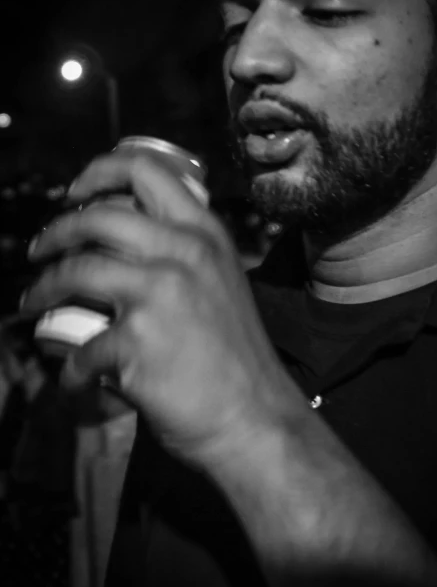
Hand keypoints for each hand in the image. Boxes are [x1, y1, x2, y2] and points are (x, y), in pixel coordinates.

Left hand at [21, 152, 301, 463]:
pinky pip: (83, 347)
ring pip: (77, 270)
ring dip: (43, 287)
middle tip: (40, 249)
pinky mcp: (139, 339)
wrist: (255, 417)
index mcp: (206, 233)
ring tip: (32, 302)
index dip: (99, 172)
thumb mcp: (221, 283)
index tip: (75, 193)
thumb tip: (123, 247)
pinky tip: (75, 378)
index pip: (147, 169)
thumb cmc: (236, 356)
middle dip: (56, 230)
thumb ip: (183, 256)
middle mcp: (185, 251)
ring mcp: (161, 292)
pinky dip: (71, 367)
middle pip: (98, 216)